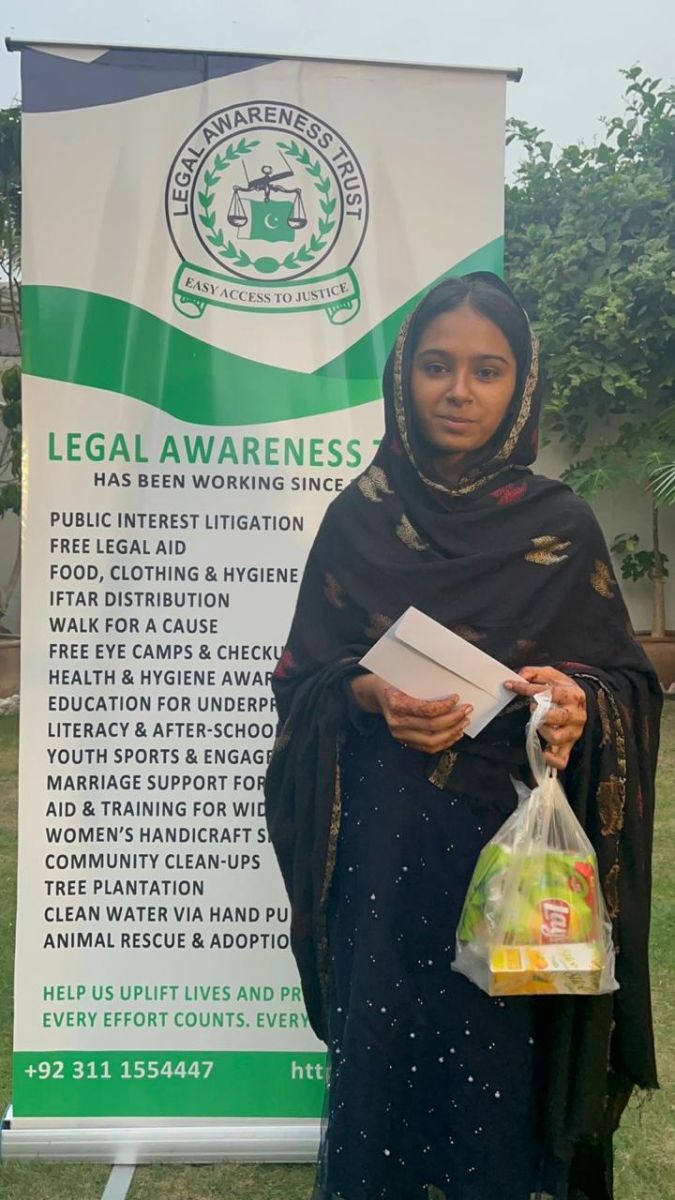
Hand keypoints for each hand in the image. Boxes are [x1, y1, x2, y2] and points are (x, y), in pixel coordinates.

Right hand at [350, 673, 471, 753]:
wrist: (373, 695)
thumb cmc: (390, 682)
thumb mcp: (401, 676)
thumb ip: (421, 683)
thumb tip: (449, 686)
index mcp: (396, 704)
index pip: (426, 710)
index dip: (445, 706)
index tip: (457, 698)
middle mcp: (397, 723)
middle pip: (432, 727)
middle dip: (454, 719)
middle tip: (467, 710)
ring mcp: (400, 735)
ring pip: (432, 741)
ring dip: (452, 733)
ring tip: (464, 722)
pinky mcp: (404, 741)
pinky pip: (428, 748)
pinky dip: (444, 742)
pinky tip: (455, 733)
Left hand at [504, 666, 586, 769]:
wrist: (580, 704)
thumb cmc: (562, 690)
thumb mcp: (551, 676)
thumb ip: (534, 672)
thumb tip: (519, 676)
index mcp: (574, 696)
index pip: (551, 692)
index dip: (527, 688)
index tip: (510, 685)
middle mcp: (577, 716)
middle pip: (556, 717)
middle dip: (538, 711)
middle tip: (533, 707)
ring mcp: (573, 733)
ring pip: (556, 738)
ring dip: (541, 731)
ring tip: (537, 723)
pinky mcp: (569, 747)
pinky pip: (561, 760)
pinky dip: (550, 759)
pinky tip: (542, 750)